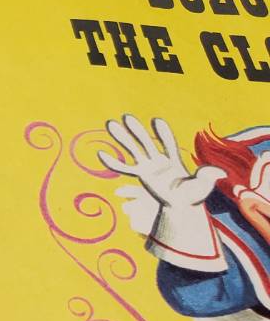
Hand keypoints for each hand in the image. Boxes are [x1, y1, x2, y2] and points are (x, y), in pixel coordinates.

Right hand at [98, 115, 224, 209]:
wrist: (182, 204)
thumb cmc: (193, 193)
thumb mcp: (203, 185)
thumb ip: (207, 176)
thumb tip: (218, 172)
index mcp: (174, 160)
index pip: (168, 144)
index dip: (162, 134)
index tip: (156, 121)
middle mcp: (159, 160)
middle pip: (146, 142)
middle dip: (136, 130)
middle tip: (126, 117)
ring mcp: (148, 167)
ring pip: (133, 149)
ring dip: (122, 138)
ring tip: (111, 124)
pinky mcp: (141, 176)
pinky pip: (125, 168)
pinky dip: (113, 162)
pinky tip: (101, 154)